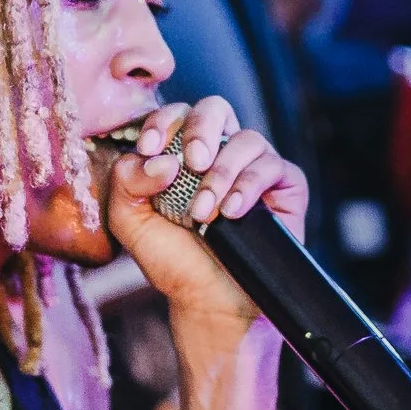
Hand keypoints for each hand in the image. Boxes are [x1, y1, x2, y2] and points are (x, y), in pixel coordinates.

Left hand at [105, 97, 306, 336]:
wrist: (211, 301)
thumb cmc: (174, 261)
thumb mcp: (131, 221)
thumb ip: (125, 181)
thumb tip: (161, 159)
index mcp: (182, 153)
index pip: (175, 115)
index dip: (162, 122)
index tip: (149, 147)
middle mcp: (220, 152)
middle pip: (215, 108)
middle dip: (200, 129)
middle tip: (191, 163)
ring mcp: (254, 166)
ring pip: (246, 139)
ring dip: (222, 173)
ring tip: (206, 212)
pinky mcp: (284, 184)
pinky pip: (272, 166)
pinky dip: (249, 186)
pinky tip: (233, 212)